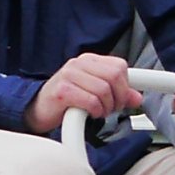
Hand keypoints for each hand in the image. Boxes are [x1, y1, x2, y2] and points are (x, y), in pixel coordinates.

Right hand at [25, 51, 144, 134]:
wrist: (37, 110)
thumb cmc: (66, 101)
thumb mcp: (94, 93)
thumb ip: (116, 93)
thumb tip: (137, 98)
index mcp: (89, 60)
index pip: (119, 66)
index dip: (126, 86)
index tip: (122, 99)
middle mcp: (78, 64)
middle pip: (114, 76)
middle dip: (118, 97)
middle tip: (112, 109)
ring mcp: (69, 75)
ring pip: (104, 90)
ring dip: (106, 107)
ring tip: (98, 112)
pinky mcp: (63, 90)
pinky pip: (91, 101)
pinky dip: (95, 111)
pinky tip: (89, 114)